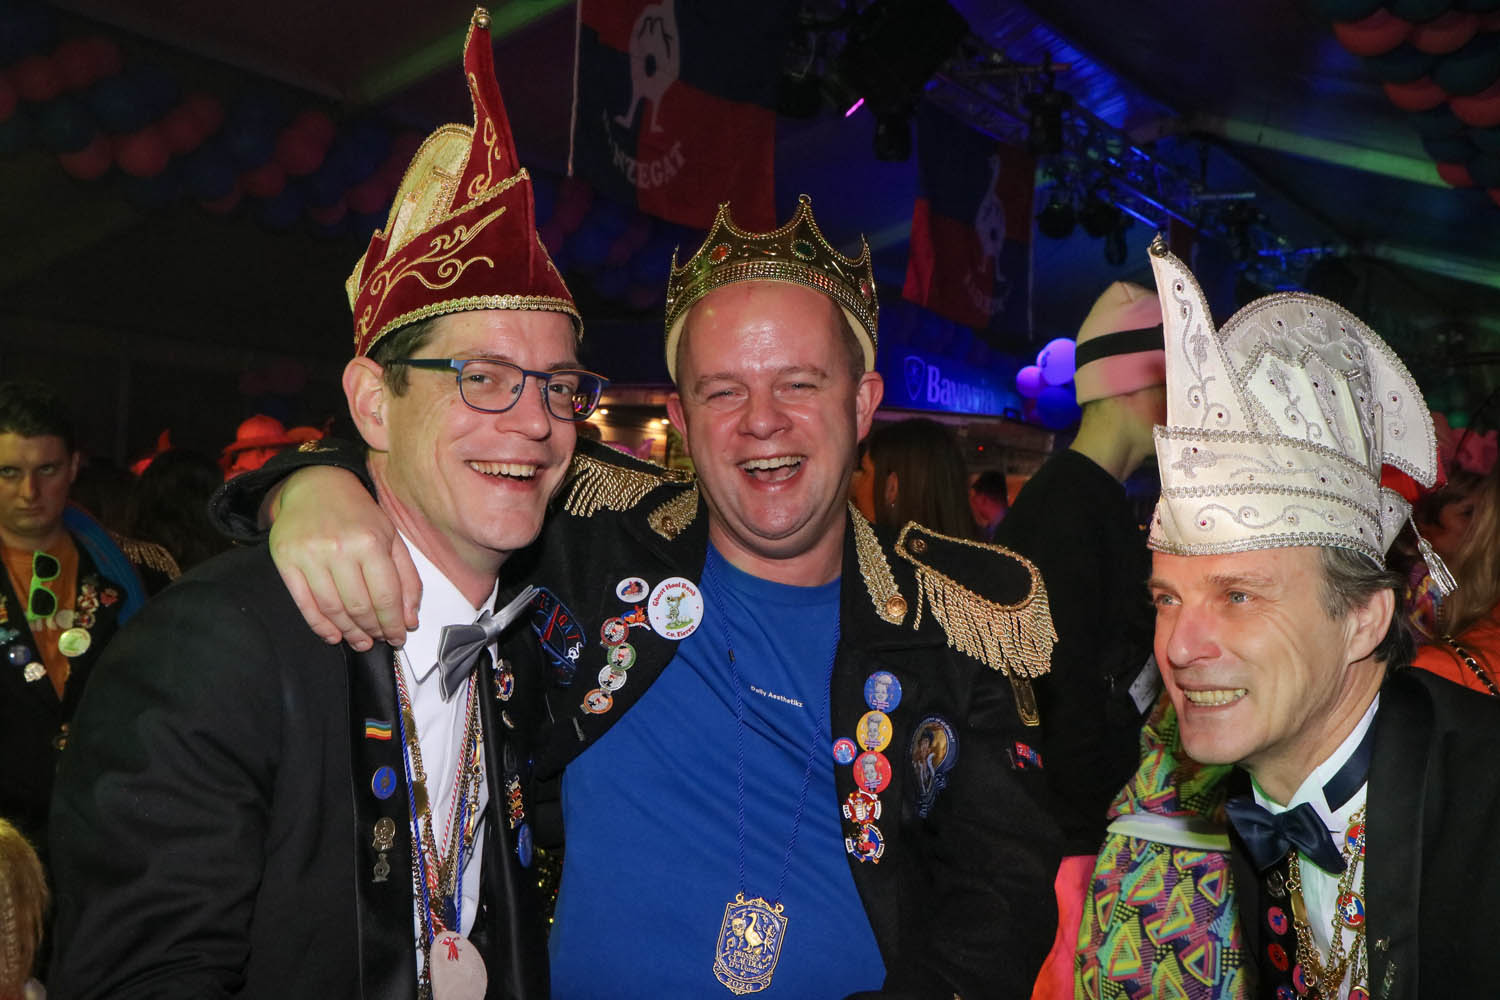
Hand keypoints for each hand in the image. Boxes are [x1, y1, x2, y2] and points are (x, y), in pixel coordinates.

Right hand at [267, 466, 420, 649]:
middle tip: (379, 640)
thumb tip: (409, 620)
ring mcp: (309, 555)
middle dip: (372, 630)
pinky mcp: (285, 560)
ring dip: (349, 632)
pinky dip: (320, 626)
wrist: (316, 484)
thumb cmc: (359, 514)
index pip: (385, 595)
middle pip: (358, 606)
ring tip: (360, 641)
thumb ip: (406, 578)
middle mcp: (338, 549)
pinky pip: (304, 603)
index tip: (398, 637)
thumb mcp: (391, 537)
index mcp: (370, 541)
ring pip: (332, 609)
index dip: (393, 623)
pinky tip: (333, 635)